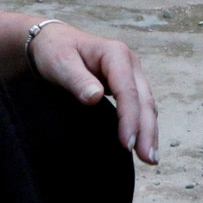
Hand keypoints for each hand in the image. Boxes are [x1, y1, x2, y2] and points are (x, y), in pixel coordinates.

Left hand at [26, 22, 158, 164]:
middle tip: (148, 159)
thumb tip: (95, 98)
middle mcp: (130, 63)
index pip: (128, 91)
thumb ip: (77, 79)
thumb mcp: (59, 62)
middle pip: (144, 100)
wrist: (51, 42)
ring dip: (150, 131)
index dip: (129, 118)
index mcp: (116, 54)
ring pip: (146, 105)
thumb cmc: (54, 50)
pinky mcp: (127, 85)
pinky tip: (143, 144)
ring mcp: (131, 74)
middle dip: (147, 130)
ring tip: (150, 159)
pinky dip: (143, 126)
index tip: (127, 144)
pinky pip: (139, 107)